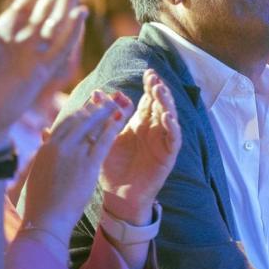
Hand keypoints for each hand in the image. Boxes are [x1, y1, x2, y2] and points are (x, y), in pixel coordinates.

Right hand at [21, 90, 131, 232]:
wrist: (45, 221)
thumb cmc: (40, 203)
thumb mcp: (38, 171)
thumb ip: (44, 150)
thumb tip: (44, 134)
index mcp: (46, 147)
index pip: (65, 122)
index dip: (80, 112)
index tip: (90, 105)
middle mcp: (58, 146)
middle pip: (80, 119)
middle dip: (95, 107)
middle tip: (107, 98)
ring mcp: (73, 154)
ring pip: (93, 125)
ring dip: (107, 111)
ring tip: (118, 102)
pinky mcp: (87, 165)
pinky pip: (103, 140)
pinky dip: (113, 127)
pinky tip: (122, 118)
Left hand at [100, 69, 181, 224]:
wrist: (118, 196)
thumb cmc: (111, 167)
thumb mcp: (104, 138)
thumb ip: (102, 117)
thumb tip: (94, 93)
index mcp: (139, 123)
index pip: (148, 100)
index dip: (150, 86)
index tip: (148, 72)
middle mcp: (153, 130)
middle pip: (161, 105)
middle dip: (159, 90)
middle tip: (154, 78)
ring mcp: (162, 142)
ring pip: (170, 118)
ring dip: (167, 104)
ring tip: (161, 92)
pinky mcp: (167, 157)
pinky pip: (174, 140)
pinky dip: (172, 128)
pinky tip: (167, 117)